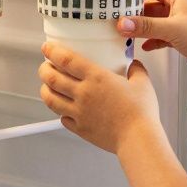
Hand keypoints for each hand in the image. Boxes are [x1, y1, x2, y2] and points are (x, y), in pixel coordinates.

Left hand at [39, 43, 166, 154]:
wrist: (138, 138)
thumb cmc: (141, 112)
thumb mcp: (142, 83)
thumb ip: (136, 70)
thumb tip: (134, 65)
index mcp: (97, 77)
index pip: (67, 59)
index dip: (53, 51)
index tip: (48, 47)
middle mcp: (83, 93)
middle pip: (52, 78)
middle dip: (43, 69)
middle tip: (45, 66)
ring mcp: (79, 112)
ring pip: (50, 99)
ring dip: (45, 90)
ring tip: (47, 87)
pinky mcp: (80, 128)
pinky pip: (62, 119)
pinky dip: (60, 113)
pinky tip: (64, 110)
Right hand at [116, 0, 186, 76]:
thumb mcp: (172, 29)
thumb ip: (146, 26)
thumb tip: (124, 22)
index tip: (120, 1)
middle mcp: (178, 7)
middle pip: (150, 4)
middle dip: (134, 13)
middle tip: (119, 20)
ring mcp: (179, 22)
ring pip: (154, 21)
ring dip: (141, 28)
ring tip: (126, 34)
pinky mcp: (180, 37)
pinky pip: (160, 35)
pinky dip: (151, 40)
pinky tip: (144, 46)